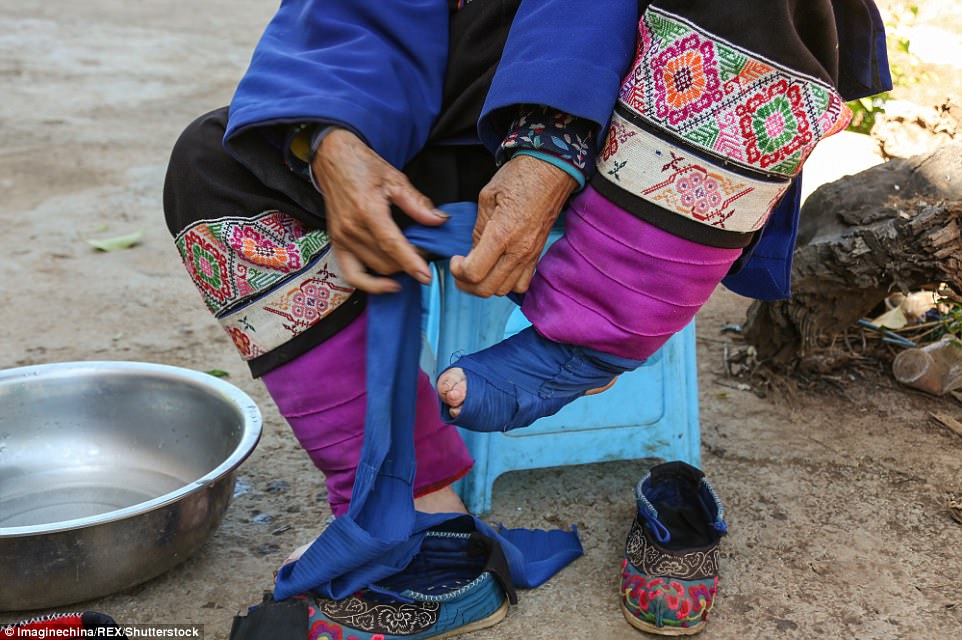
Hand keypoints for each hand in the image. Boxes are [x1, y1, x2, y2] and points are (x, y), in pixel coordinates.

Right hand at [312, 128, 448, 293]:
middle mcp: (351, 227)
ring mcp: (341, 238)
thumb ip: (417, 204)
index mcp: (367, 210)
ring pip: (374, 268)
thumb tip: (439, 220)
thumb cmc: (363, 166)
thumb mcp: (395, 179)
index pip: (391, 244)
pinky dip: (369, 284)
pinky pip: (351, 274)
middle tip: (423, 250)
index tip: (425, 276)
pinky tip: (387, 284)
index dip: (410, 263)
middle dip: (408, 261)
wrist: (334, 159)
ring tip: (408, 258)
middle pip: (386, 260)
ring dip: (395, 269)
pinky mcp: (336, 243)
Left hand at [450, 154, 575, 296]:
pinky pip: (522, 284)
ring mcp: (531, 255)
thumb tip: (473, 251)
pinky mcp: (538, 254)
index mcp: (502, 234)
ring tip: (477, 270)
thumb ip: (478, 229)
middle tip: (460, 270)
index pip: (474, 273)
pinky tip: (497, 269)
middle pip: (487, 289)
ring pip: (504, 290)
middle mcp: (518, 250)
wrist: (552, 170)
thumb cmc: (520, 176)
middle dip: (467, 284)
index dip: (458, 271)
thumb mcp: (487, 197)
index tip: (455, 260)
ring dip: (486, 285)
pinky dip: (506, 283)